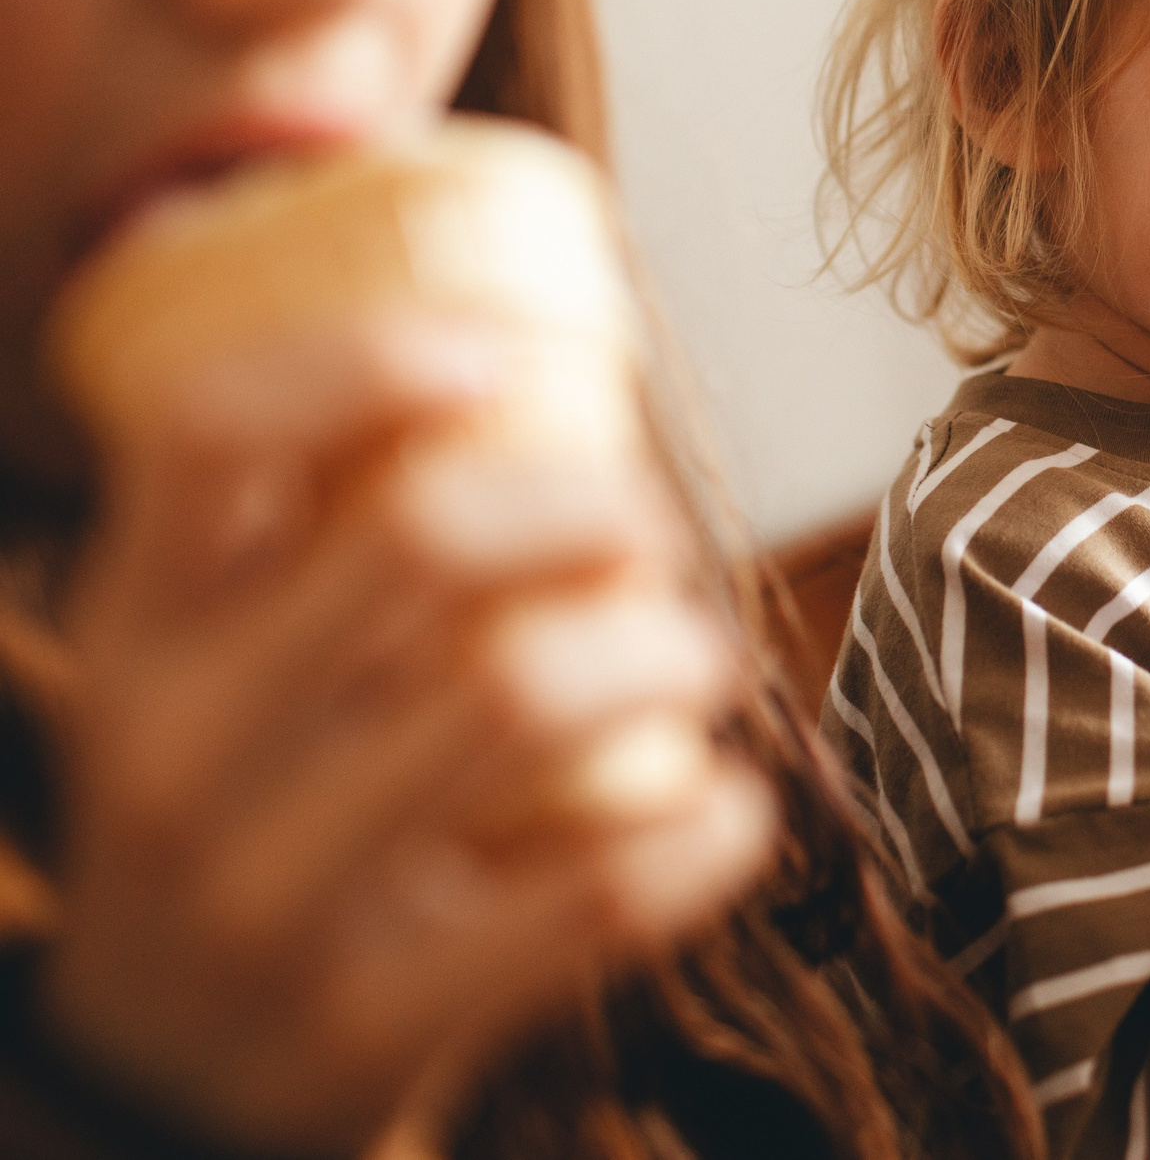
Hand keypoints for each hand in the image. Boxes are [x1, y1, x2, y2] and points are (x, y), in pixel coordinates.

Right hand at [40, 318, 773, 1153]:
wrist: (164, 1097)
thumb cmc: (248, 818)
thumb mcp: (211, 674)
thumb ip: (310, 545)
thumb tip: (529, 351)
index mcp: (132, 634)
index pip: (211, 432)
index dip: (373, 360)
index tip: (512, 361)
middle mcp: (171, 754)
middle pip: (425, 539)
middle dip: (593, 508)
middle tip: (653, 533)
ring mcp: (259, 901)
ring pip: (526, 695)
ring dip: (667, 654)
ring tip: (702, 661)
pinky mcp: (363, 1028)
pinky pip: (591, 892)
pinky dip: (700, 833)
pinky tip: (730, 807)